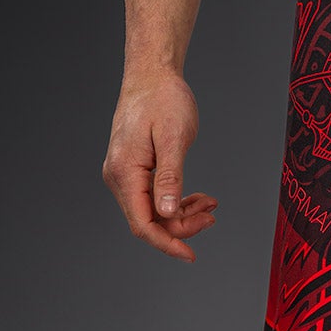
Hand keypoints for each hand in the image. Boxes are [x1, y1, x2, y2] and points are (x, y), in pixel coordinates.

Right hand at [102, 71, 217, 260]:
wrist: (152, 75)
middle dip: (182, 227)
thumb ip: (170, 177)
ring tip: (210, 205)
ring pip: (154, 212)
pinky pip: (154, 198)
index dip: (167, 243)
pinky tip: (199, 198)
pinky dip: (178, 202)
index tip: (190, 255)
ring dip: (183, 215)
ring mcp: (125, 175)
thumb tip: (167, 212)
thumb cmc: (164, 99)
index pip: (142, 224)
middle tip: (211, 216)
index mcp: (125, 171)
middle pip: (149, 222)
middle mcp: (119, 177)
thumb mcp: (174, 138)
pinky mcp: (135, 171)